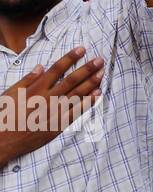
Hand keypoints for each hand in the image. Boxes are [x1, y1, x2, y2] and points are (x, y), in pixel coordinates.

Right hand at [0, 48, 102, 165]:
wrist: (1, 142)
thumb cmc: (3, 116)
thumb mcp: (9, 94)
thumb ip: (26, 80)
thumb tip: (41, 67)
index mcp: (35, 89)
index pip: (56, 69)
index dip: (70, 58)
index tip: (82, 49)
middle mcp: (47, 99)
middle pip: (71, 80)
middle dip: (87, 69)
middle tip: (100, 60)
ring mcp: (54, 113)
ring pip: (77, 95)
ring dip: (91, 83)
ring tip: (102, 73)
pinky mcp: (57, 126)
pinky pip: (77, 112)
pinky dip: (88, 102)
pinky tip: (97, 94)